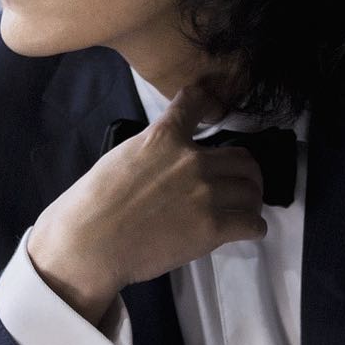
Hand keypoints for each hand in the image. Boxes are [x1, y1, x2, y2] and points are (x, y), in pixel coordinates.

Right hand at [26, 79, 265, 322]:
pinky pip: (252, 224)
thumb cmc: (94, 203)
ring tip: (244, 211)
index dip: (210, 102)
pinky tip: (246, 231)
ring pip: (252, 191)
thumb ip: (154, 150)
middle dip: (246, 173)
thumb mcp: (122, 156)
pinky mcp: (213, 228)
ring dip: (251, 201)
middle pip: (243, 159)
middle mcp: (193, 159)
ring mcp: (206, 194)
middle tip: (242, 185)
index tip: (215, 108)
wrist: (91, 242)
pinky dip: (253, 228)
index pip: (197, 102)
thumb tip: (167, 157)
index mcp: (165, 136)